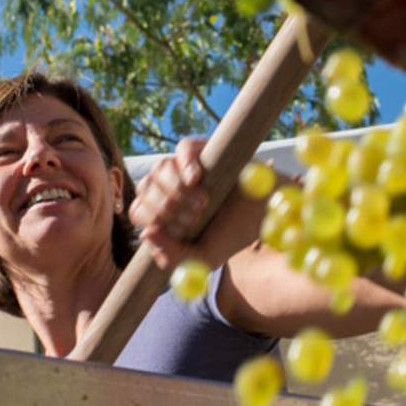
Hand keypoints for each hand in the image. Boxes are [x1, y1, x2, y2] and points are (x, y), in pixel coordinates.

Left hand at [129, 139, 267, 271]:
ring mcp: (184, 165)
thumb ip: (173, 257)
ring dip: (177, 190)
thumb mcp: (202, 257)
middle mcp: (169, 185)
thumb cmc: (233, 233)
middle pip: (145, 188)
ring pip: (160, 168)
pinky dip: (185, 163)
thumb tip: (145, 234)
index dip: (153, 220)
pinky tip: (197, 179)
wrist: (267, 214)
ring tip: (204, 203)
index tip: (179, 231)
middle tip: (195, 218)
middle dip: (167, 208)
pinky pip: (183, 148)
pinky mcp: (203, 149)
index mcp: (164, 211)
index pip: (138, 211)